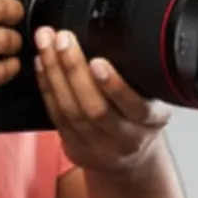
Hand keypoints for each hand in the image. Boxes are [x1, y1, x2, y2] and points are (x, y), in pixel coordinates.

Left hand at [34, 26, 170, 174]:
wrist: (132, 161)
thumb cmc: (142, 122)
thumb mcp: (156, 101)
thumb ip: (142, 79)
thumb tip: (119, 35)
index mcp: (149, 124)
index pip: (135, 108)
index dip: (115, 86)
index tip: (99, 61)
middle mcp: (124, 139)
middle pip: (93, 108)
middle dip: (74, 70)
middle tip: (63, 38)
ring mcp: (97, 147)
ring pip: (69, 111)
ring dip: (54, 72)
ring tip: (47, 43)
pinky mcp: (74, 147)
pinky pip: (55, 115)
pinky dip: (46, 85)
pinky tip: (41, 62)